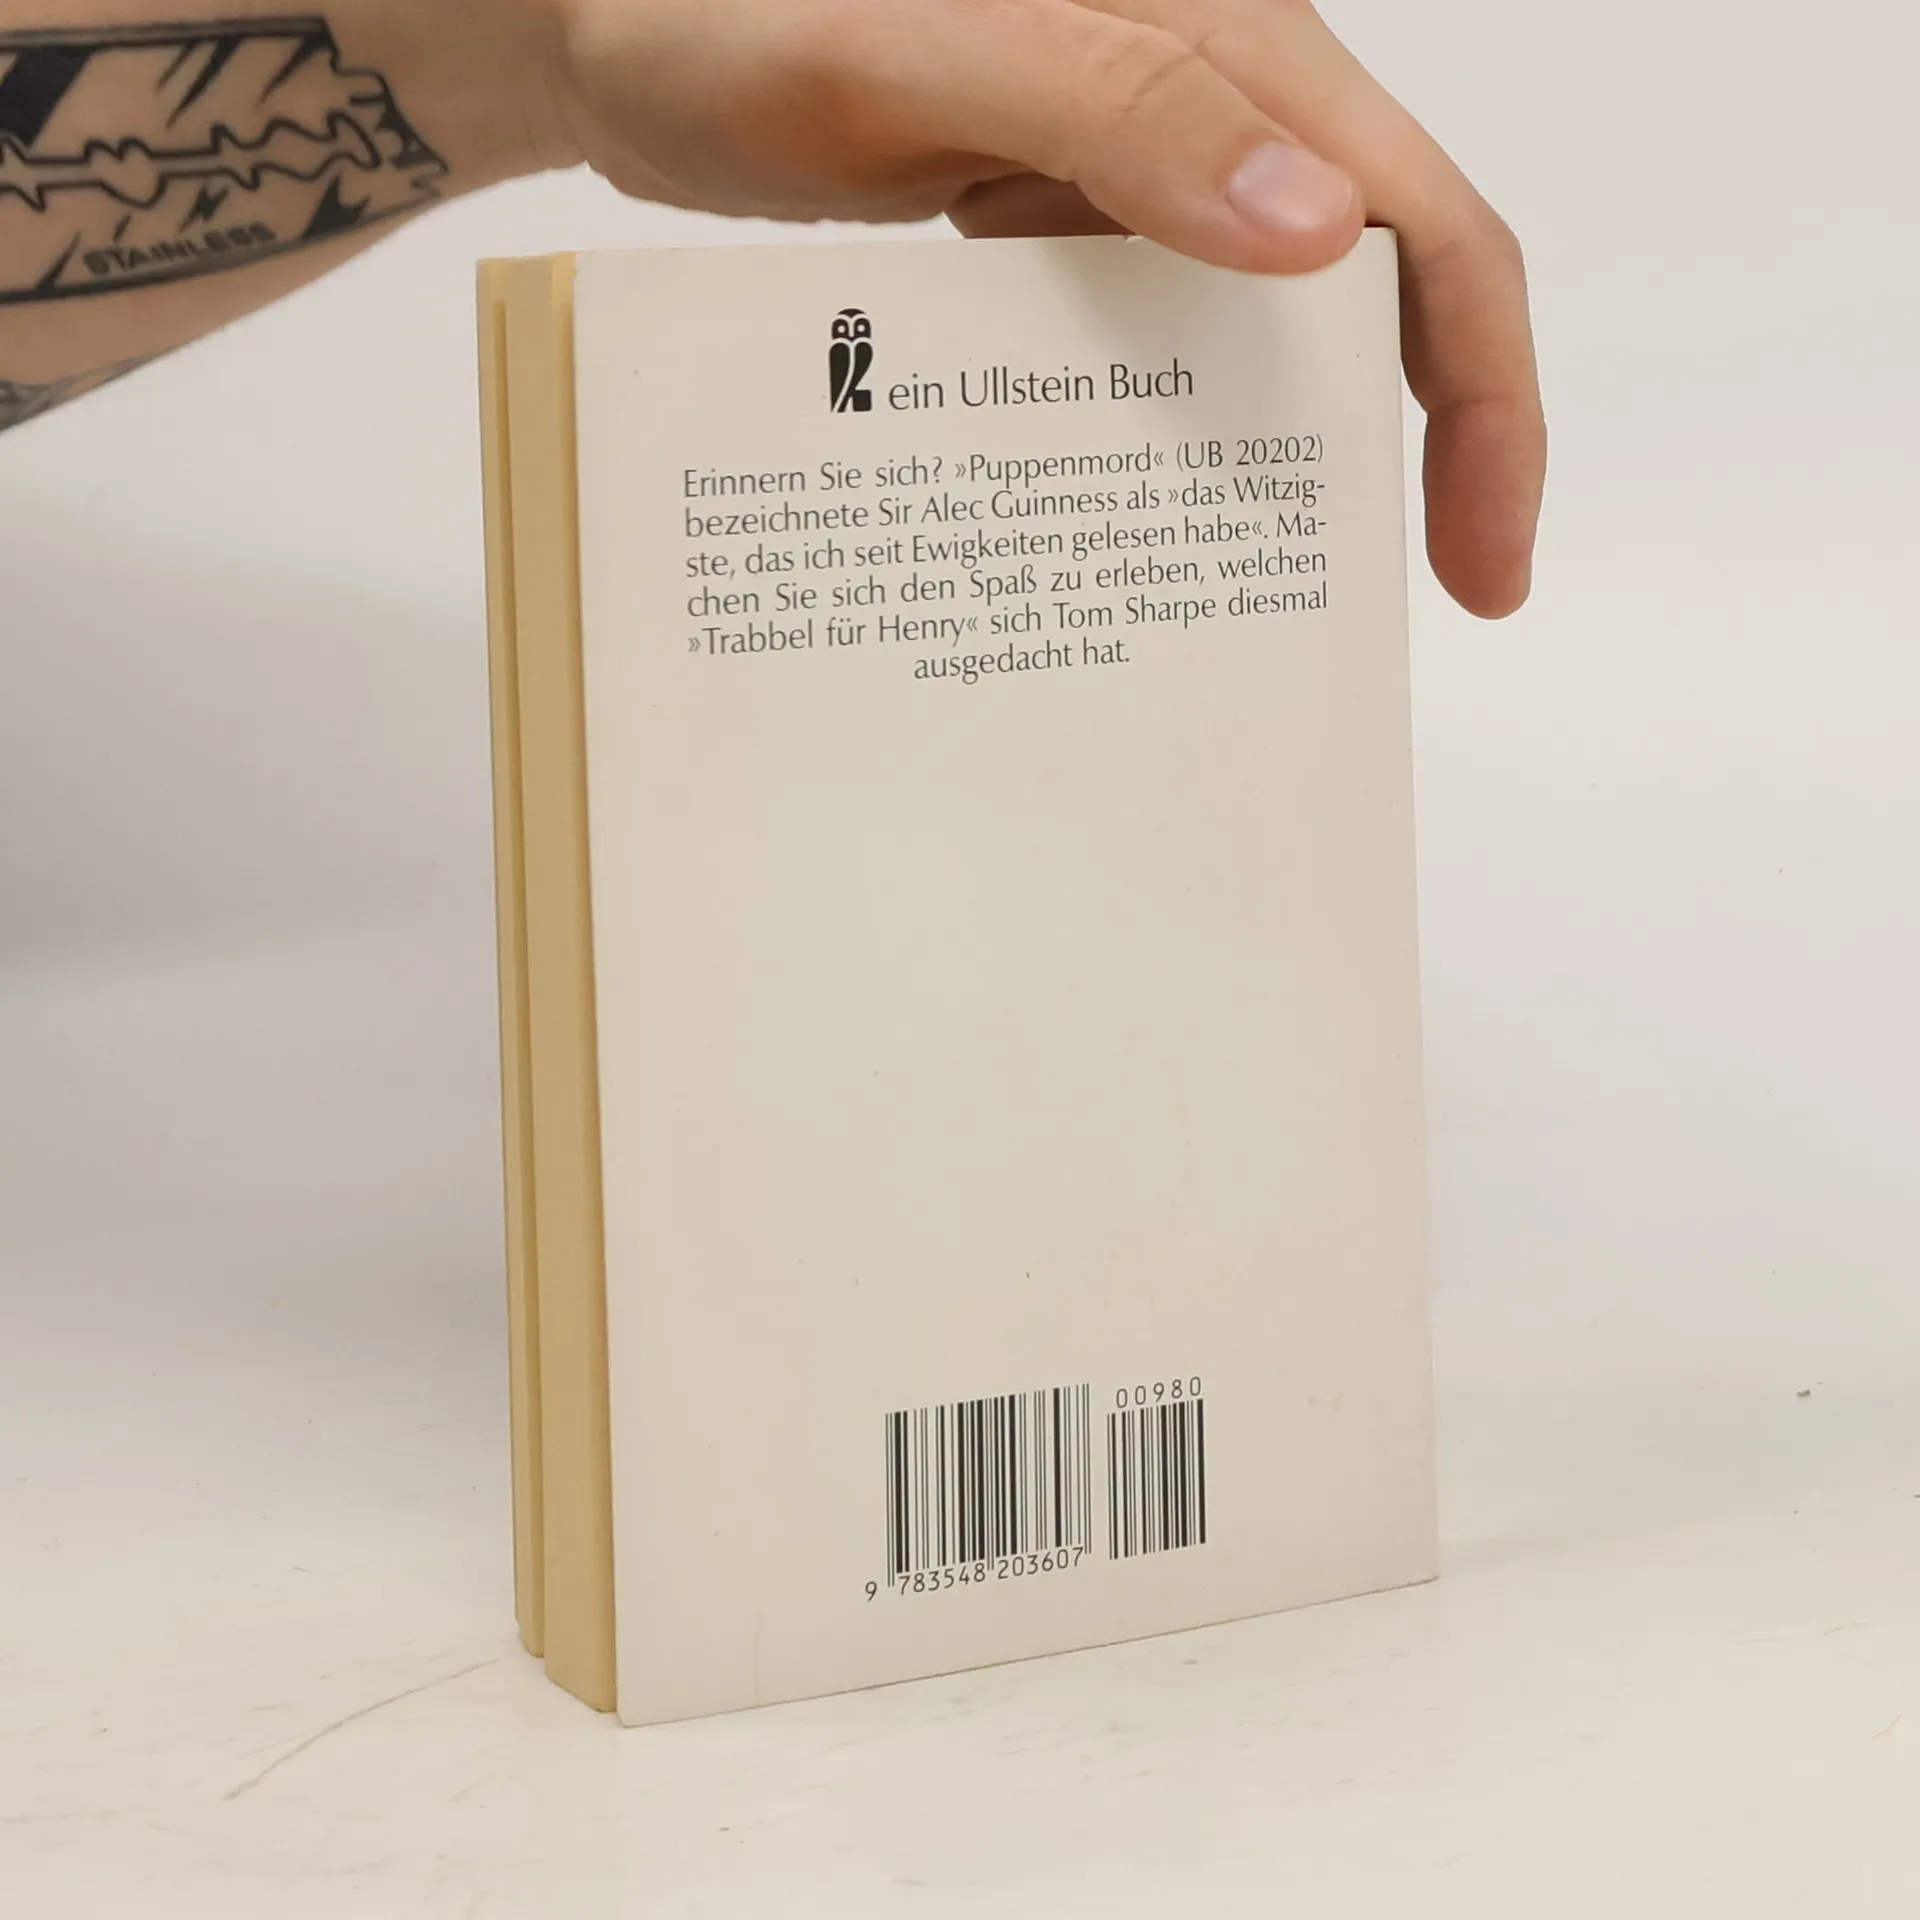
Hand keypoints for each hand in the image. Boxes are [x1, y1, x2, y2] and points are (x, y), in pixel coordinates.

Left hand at [541, 0, 1544, 616]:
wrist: (620, 23)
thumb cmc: (737, 14)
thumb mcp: (921, 55)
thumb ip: (1115, 111)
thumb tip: (1317, 224)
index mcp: (1225, 44)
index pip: (1423, 224)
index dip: (1484, 396)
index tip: (1479, 559)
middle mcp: (1208, 97)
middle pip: (1375, 282)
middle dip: (1416, 445)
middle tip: (1399, 603)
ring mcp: (1132, 158)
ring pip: (1270, 315)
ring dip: (1290, 447)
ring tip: (1270, 589)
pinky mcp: (1061, 211)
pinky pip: (1162, 325)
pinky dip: (1176, 422)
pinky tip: (1143, 508)